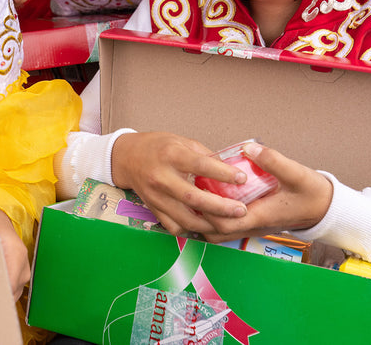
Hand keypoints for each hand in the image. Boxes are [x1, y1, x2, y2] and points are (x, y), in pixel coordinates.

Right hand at [110, 131, 248, 235]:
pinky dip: (192, 230)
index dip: (224, 174)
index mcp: (172, 155)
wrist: (127, 157)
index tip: (242, 179)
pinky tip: (206, 225)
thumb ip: (205, 156)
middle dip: (221, 207)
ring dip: (210, 224)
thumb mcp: (182, 141)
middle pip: (194, 198)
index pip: (201, 166)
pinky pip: (175, 226)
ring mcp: (156, 196)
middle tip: (241, 210)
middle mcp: (162, 177)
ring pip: (186, 219)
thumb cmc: (158, 147)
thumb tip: (232, 168)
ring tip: (229, 222)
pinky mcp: (153, 209)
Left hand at [199, 141, 333, 241]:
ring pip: (221, 231)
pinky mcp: (254, 221)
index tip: (198, 190)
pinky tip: (212, 195)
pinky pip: (229, 224)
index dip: (207, 211)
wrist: (326, 207)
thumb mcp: (296, 173)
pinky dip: (217, 215)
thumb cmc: (312, 193)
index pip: (225, 224)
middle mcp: (253, 225)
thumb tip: (248, 148)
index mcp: (260, 217)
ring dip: (206, 217)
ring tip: (197, 194)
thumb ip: (273, 161)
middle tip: (189, 192)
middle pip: (216, 232)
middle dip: (200, 216)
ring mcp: (253, 226)